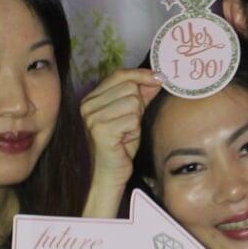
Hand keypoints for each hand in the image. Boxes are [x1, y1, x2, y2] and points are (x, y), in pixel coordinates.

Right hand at [80, 69, 161, 192]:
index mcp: (91, 98)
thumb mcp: (131, 115)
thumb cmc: (121, 145)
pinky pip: (132, 119)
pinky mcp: (101, 130)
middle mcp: (87, 105)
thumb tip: (157, 77)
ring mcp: (92, 117)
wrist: (110, 174)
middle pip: (129, 87)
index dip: (141, 74)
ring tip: (126, 133)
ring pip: (132, 102)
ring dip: (136, 119)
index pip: (118, 74)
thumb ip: (141, 95)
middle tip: (131, 123)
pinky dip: (134, 130)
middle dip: (138, 104)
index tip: (159, 77)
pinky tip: (125, 140)